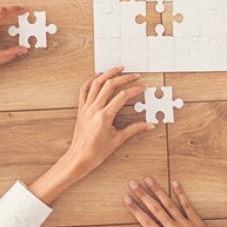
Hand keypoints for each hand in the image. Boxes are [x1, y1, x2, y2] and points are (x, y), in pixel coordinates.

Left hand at [29, 68, 152, 204]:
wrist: (79, 158)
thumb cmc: (96, 152)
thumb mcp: (118, 140)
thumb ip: (134, 129)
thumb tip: (148, 125)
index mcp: (104, 116)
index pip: (122, 96)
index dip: (134, 90)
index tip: (142, 88)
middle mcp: (94, 109)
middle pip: (110, 86)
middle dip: (124, 78)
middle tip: (134, 75)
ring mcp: (86, 108)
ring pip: (96, 84)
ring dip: (108, 74)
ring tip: (118, 68)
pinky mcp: (81, 109)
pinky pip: (84, 90)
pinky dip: (91, 80)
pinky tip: (98, 76)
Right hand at [126, 178, 226, 226]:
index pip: (146, 222)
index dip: (135, 209)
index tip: (127, 198)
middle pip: (155, 209)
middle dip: (143, 195)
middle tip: (133, 183)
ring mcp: (185, 224)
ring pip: (169, 204)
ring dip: (158, 191)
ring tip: (148, 179)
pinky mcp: (196, 221)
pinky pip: (187, 205)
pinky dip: (180, 194)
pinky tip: (175, 183)